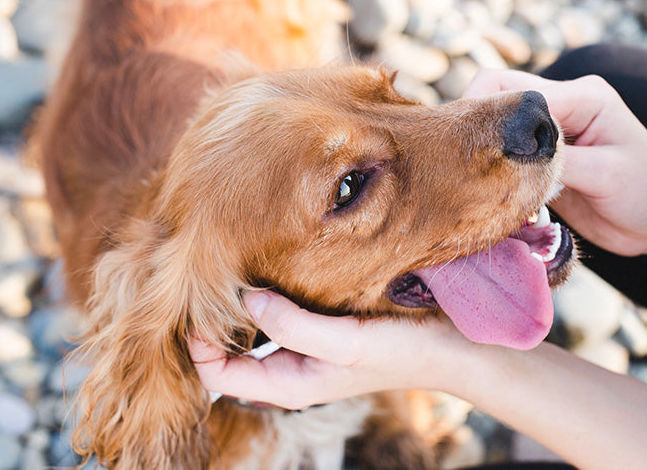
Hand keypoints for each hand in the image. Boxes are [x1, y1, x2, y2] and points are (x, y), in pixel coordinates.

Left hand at [189, 290, 471, 409]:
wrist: (451, 346)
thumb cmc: (401, 351)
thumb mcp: (345, 343)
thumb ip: (293, 326)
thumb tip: (246, 299)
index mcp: (286, 384)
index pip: (215, 373)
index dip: (196, 342)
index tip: (196, 299)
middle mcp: (289, 366)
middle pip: (227, 348)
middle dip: (211, 317)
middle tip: (203, 272)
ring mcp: (305, 344)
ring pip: (251, 326)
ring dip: (238, 300)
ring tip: (231, 263)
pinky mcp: (322, 322)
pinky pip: (279, 308)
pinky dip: (268, 291)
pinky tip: (271, 263)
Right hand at [465, 69, 646, 255]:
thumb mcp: (606, 175)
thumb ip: (558, 160)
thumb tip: (509, 154)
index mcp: (582, 96)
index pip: (516, 90)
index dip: (486, 115)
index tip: (466, 149)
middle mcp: (563, 105)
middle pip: (496, 95)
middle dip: (475, 125)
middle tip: (459, 165)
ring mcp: (551, 131)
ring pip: (496, 124)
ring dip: (480, 147)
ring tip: (468, 179)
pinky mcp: (544, 157)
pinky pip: (505, 153)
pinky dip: (492, 168)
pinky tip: (486, 190)